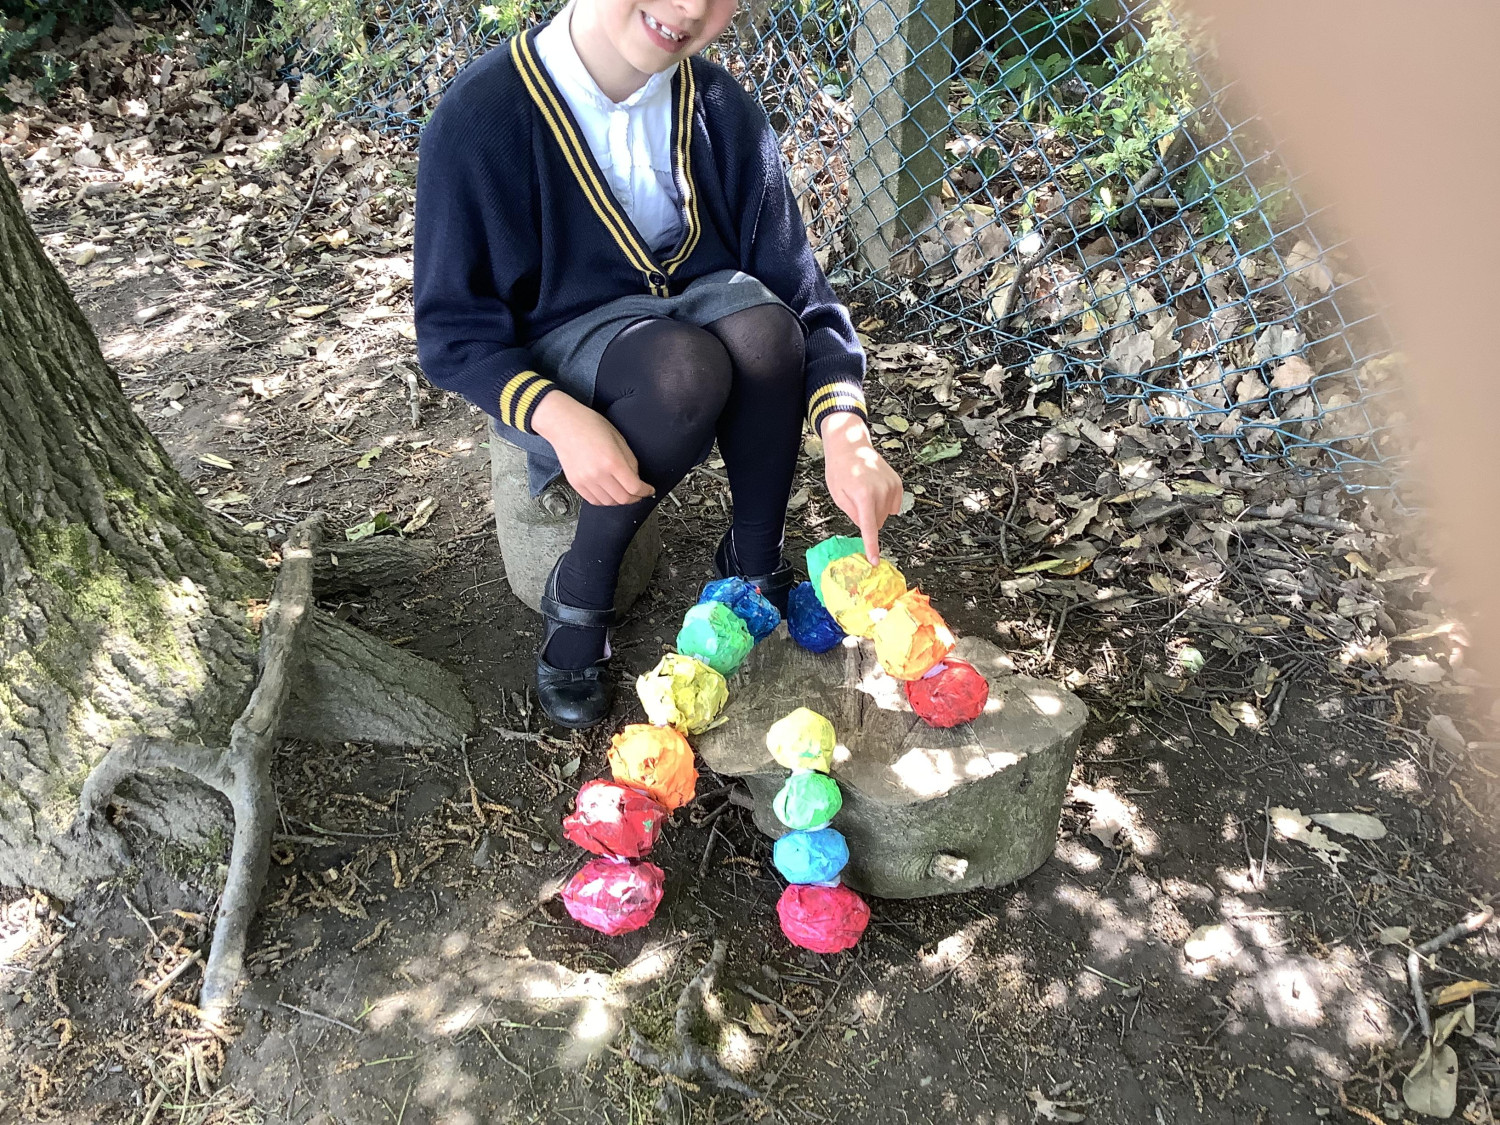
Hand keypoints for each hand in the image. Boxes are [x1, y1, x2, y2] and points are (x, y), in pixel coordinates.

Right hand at [530, 389, 654, 506]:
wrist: (563, 423)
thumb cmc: (590, 424)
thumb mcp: (618, 438)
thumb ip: (629, 460)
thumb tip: (636, 478)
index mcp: (612, 461)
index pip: (634, 487)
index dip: (645, 491)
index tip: (649, 490)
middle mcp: (598, 474)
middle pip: (623, 499)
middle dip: (635, 498)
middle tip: (638, 493)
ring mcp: (585, 480)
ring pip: (609, 503)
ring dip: (619, 500)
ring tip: (623, 492)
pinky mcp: (575, 483)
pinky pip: (594, 501)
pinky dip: (604, 501)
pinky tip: (609, 493)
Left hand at [820, 412, 903, 561]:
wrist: (850, 446)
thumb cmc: (839, 470)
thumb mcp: (838, 495)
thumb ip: (853, 514)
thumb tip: (868, 526)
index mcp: (863, 495)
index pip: (869, 527)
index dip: (872, 545)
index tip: (874, 560)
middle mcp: (881, 491)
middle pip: (877, 521)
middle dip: (867, 518)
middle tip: (856, 500)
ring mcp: (892, 486)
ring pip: (886, 514)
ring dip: (875, 510)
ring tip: (864, 491)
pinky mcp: (898, 483)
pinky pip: (894, 506)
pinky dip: (885, 503)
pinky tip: (876, 490)